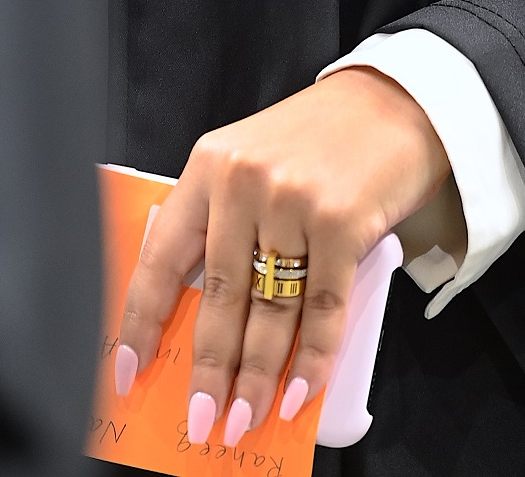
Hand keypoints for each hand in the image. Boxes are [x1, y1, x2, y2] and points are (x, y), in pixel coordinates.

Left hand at [116, 68, 451, 446]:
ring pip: (268, 311)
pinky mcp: (341, 222)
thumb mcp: (252, 161)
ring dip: (257, 377)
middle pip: (218, 296)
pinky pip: (321, 308)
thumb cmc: (318, 138)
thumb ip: (225, 222)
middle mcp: (244, 182)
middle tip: (202, 422)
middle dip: (209, 370)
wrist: (394, 101)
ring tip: (246, 420)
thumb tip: (207, 318)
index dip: (142, 319)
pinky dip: (312, 359)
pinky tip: (299, 393)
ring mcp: (293, 202)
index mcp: (209, 165)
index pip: (162, 255)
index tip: (130, 370)